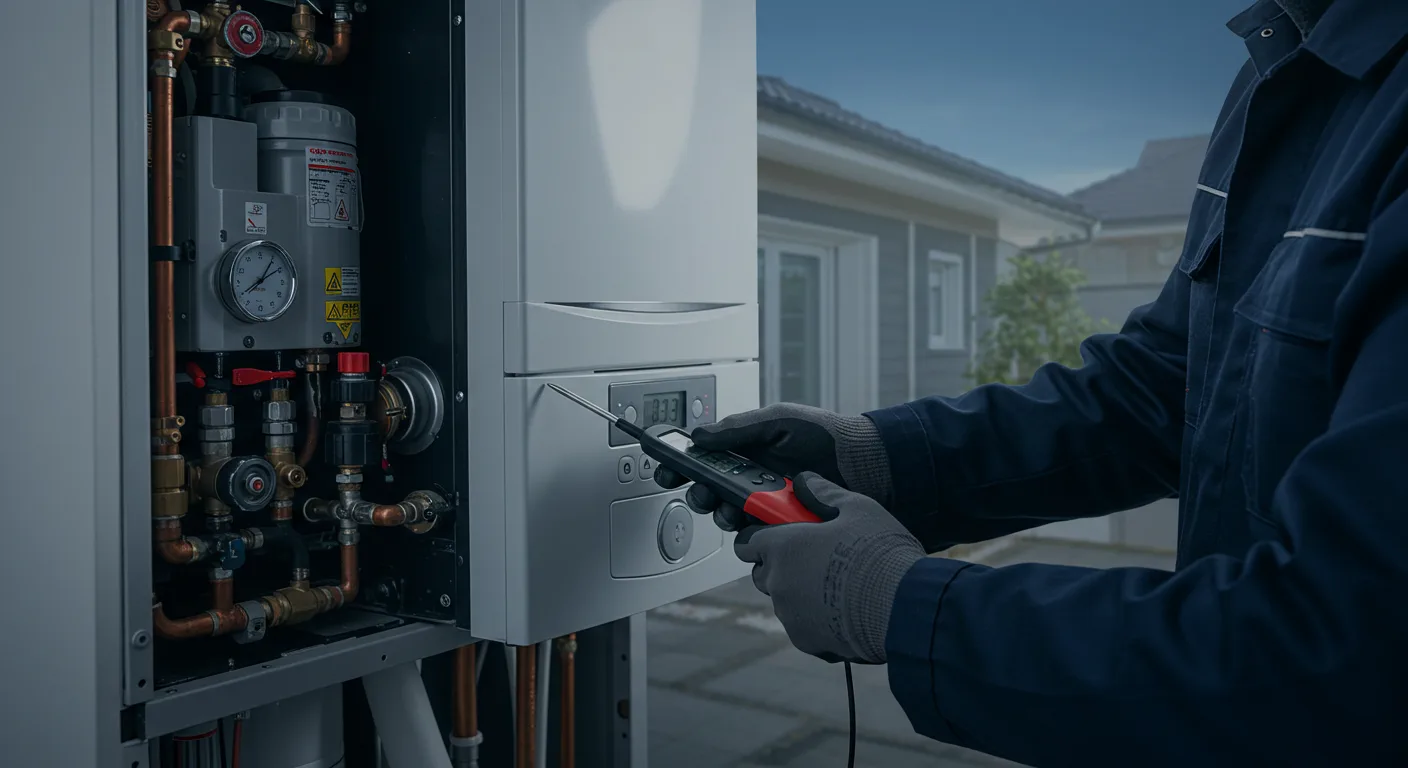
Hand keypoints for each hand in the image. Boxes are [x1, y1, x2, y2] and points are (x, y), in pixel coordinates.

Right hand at [653, 403, 891, 530]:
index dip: (681, 464)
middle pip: (710, 491)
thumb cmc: (826, 436)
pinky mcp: (781, 527)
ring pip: (728, 516)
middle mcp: (753, 479)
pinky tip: (755, 523)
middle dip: (698, 493)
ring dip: (720, 513)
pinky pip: (754, 536)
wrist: (867, 465)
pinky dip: (749, 532)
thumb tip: (700, 434)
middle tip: (700, 492)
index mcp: (747, 450)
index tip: (665, 468)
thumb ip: (739, 427)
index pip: (704, 458)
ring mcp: (766, 504)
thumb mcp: (779, 420)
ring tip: (728, 508)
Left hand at [733, 472, 924, 663]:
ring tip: (837, 585)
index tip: (778, 534)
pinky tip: (845, 609)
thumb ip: (823, 494)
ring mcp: (790, 615)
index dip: (760, 537)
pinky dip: (816, 618)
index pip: (746, 543)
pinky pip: (803, 625)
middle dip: (781, 565)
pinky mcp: (806, 641)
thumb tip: (805, 483)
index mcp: (782, 548)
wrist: (901, 607)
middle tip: (814, 557)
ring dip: (800, 592)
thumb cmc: (878, 553)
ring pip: (785, 601)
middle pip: (763, 573)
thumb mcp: (857, 508)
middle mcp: (778, 583)